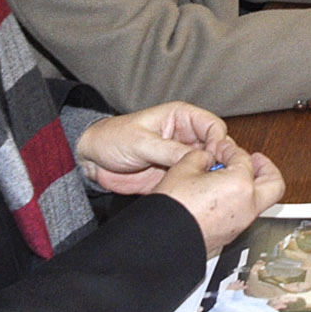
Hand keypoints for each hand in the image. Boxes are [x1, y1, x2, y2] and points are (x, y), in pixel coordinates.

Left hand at [75, 101, 227, 193]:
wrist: (91, 160)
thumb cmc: (113, 139)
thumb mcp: (142, 142)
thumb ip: (170, 150)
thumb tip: (199, 158)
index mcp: (182, 118)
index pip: (214, 126)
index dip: (219, 141)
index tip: (215, 157)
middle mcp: (185, 137)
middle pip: (216, 147)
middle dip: (219, 161)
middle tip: (215, 175)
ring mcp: (181, 157)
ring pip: (207, 166)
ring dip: (208, 176)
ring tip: (205, 186)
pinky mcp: (174, 175)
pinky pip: (192, 181)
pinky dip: (196, 188)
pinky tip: (194, 194)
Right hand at [153, 139, 285, 258]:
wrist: (160, 242)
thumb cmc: (172, 209)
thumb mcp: (183, 168)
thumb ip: (201, 156)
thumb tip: (207, 158)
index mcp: (241, 185)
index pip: (244, 158)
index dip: (230, 149)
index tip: (220, 148)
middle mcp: (247, 207)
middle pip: (274, 183)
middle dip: (266, 168)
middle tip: (255, 160)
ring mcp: (240, 224)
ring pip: (262, 201)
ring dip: (253, 185)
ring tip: (233, 176)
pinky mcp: (230, 235)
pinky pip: (245, 214)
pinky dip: (241, 201)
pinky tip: (220, 193)